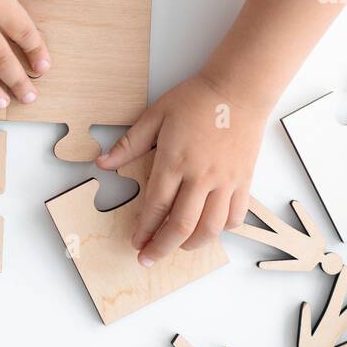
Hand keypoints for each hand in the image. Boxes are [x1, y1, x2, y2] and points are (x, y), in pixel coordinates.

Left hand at [97, 73, 268, 265]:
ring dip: (192, 244)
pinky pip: (236, 216)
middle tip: (148, 258)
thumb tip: (102, 163)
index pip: (155, 206)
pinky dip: (222, 229)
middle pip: (181, 225)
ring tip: (178, 247)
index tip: (135, 243)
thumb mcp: (155, 116)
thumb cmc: (196, 99)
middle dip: (162, 247)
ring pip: (211, 227)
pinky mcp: (244, 180)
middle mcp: (201, 176)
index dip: (143, 230)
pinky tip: (209, 229)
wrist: (239, 88)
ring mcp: (225, 181)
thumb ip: (129, 144)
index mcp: (175, 161)